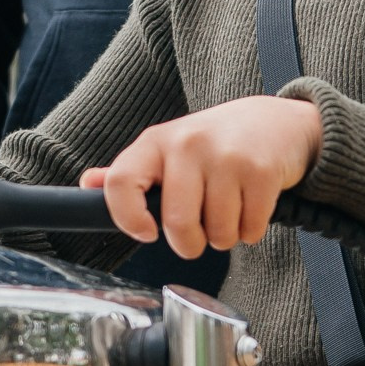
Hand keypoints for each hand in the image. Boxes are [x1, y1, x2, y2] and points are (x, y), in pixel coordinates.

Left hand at [77, 96, 321, 260]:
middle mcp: (188, 144)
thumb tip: (88, 184)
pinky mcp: (261, 171)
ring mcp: (226, 157)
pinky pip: (249, 230)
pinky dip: (250, 231)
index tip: (146, 232)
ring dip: (224, 236)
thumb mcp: (169, 149)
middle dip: (189, 243)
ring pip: (217, 234)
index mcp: (156, 142)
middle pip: (176, 224)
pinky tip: (250, 205)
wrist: (275, 122)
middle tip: (197, 233)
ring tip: (228, 208)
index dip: (128, 218)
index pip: (121, 183)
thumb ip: (131, 172)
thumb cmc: (214, 144)